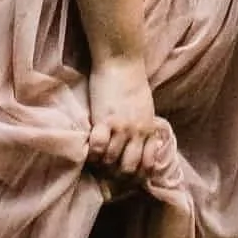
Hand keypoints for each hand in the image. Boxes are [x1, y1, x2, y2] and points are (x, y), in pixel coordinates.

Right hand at [85, 57, 163, 181]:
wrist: (122, 60)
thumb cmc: (132, 82)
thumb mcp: (145, 108)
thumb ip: (143, 127)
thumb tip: (141, 144)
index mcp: (148, 129)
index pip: (147, 165)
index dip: (136, 176)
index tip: (125, 176)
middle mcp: (137, 132)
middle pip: (128, 168)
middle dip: (116, 174)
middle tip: (106, 171)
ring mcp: (122, 127)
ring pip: (112, 161)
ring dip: (102, 164)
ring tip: (95, 161)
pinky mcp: (105, 119)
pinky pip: (98, 147)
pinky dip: (92, 152)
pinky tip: (89, 148)